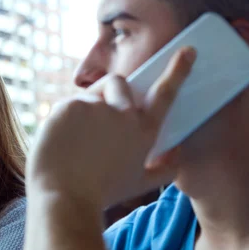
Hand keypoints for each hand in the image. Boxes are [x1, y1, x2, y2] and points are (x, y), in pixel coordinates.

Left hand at [26, 47, 195, 208]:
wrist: (64, 199)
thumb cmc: (101, 193)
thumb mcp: (139, 184)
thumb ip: (165, 169)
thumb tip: (179, 154)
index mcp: (143, 132)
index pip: (165, 93)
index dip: (178, 71)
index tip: (187, 51)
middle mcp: (124, 115)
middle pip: (120, 83)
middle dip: (111, 91)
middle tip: (97, 119)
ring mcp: (96, 107)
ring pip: (91, 93)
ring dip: (86, 109)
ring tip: (76, 140)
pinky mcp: (71, 105)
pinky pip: (69, 104)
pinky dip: (64, 119)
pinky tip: (61, 140)